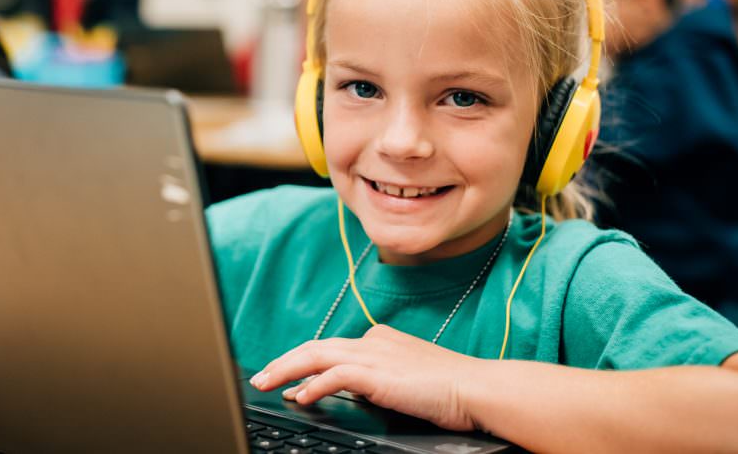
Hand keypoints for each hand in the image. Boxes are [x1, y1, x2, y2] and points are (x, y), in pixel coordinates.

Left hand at [248, 324, 483, 430]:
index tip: (285, 376)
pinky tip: (300, 397)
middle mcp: (373, 341)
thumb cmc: (450, 389)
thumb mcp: (405, 380)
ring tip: (265, 383)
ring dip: (286, 370)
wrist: (476, 388)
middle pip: (316, 347)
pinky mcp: (377, 373)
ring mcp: (374, 355)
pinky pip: (335, 376)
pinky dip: (313, 385)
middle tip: (261, 376)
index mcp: (380, 339)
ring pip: (316, 356)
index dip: (303, 361)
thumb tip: (349, 388)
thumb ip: (377, 379)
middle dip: (284, 362)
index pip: (331, 348)